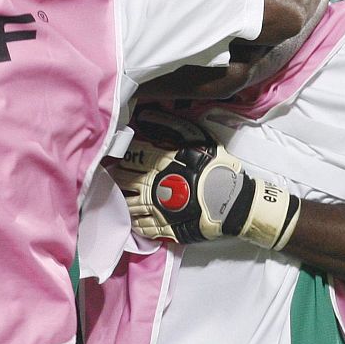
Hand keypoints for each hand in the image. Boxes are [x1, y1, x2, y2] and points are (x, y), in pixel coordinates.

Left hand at [109, 131, 301, 249]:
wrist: (228, 200)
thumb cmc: (214, 167)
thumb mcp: (197, 138)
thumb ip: (172, 127)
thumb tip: (148, 116)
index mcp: (156, 163)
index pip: (131, 158)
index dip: (125, 158)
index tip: (123, 160)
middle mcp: (150, 185)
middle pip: (124, 182)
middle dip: (118, 179)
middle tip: (116, 178)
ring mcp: (155, 208)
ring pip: (129, 206)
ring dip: (123, 201)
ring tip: (121, 200)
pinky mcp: (163, 227)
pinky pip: (143, 227)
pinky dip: (136, 223)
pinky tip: (134, 220)